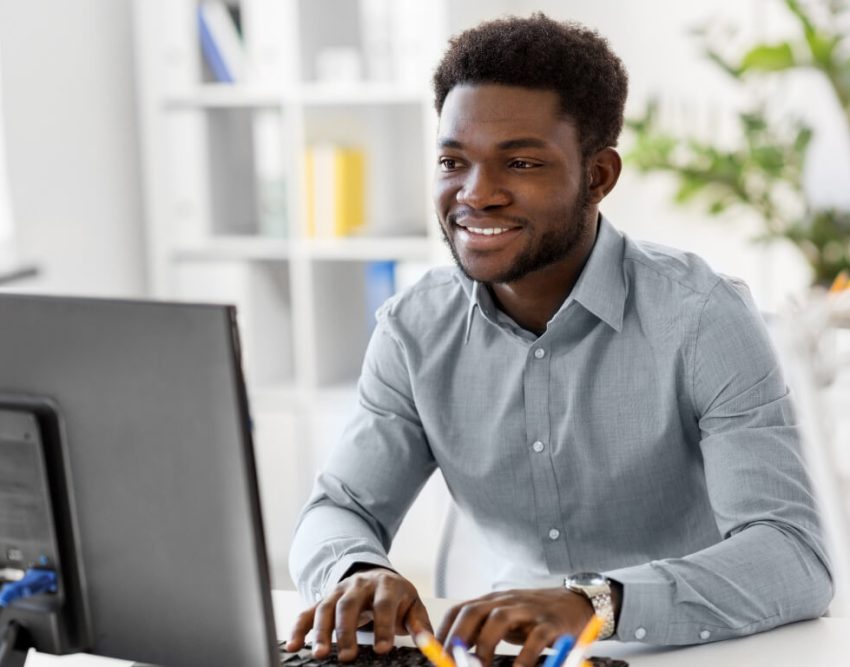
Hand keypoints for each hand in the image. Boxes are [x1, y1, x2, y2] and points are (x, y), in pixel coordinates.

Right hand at [285, 567, 431, 661]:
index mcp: (386, 585)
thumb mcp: (413, 606)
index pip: (383, 604)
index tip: (383, 649)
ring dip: (321, 631)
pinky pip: (308, 612)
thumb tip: (430, 644)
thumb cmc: (396, 597)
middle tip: (347, 656)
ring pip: (326, 607)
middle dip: (347, 631)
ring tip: (319, 655)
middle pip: (350, 604)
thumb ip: (421, 625)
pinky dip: (298, 627)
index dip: (383, 626)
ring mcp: (339, 591)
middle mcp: (360, 585)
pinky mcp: (324, 600)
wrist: (378, 577)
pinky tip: (293, 645)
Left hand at [436, 588, 593, 666]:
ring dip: (485, 645)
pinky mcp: (551, 623)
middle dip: (459, 637)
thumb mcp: (507, 620)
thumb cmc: (536, 616)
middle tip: (452, 662)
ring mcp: (529, 610)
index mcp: (493, 601)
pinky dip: (524, 657)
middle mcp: (507, 601)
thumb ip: (485, 632)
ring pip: (500, 619)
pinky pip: (535, 639)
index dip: (444, 630)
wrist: (576, 603)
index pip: (460, 609)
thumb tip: (458, 655)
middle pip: (475, 611)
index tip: (435, 652)